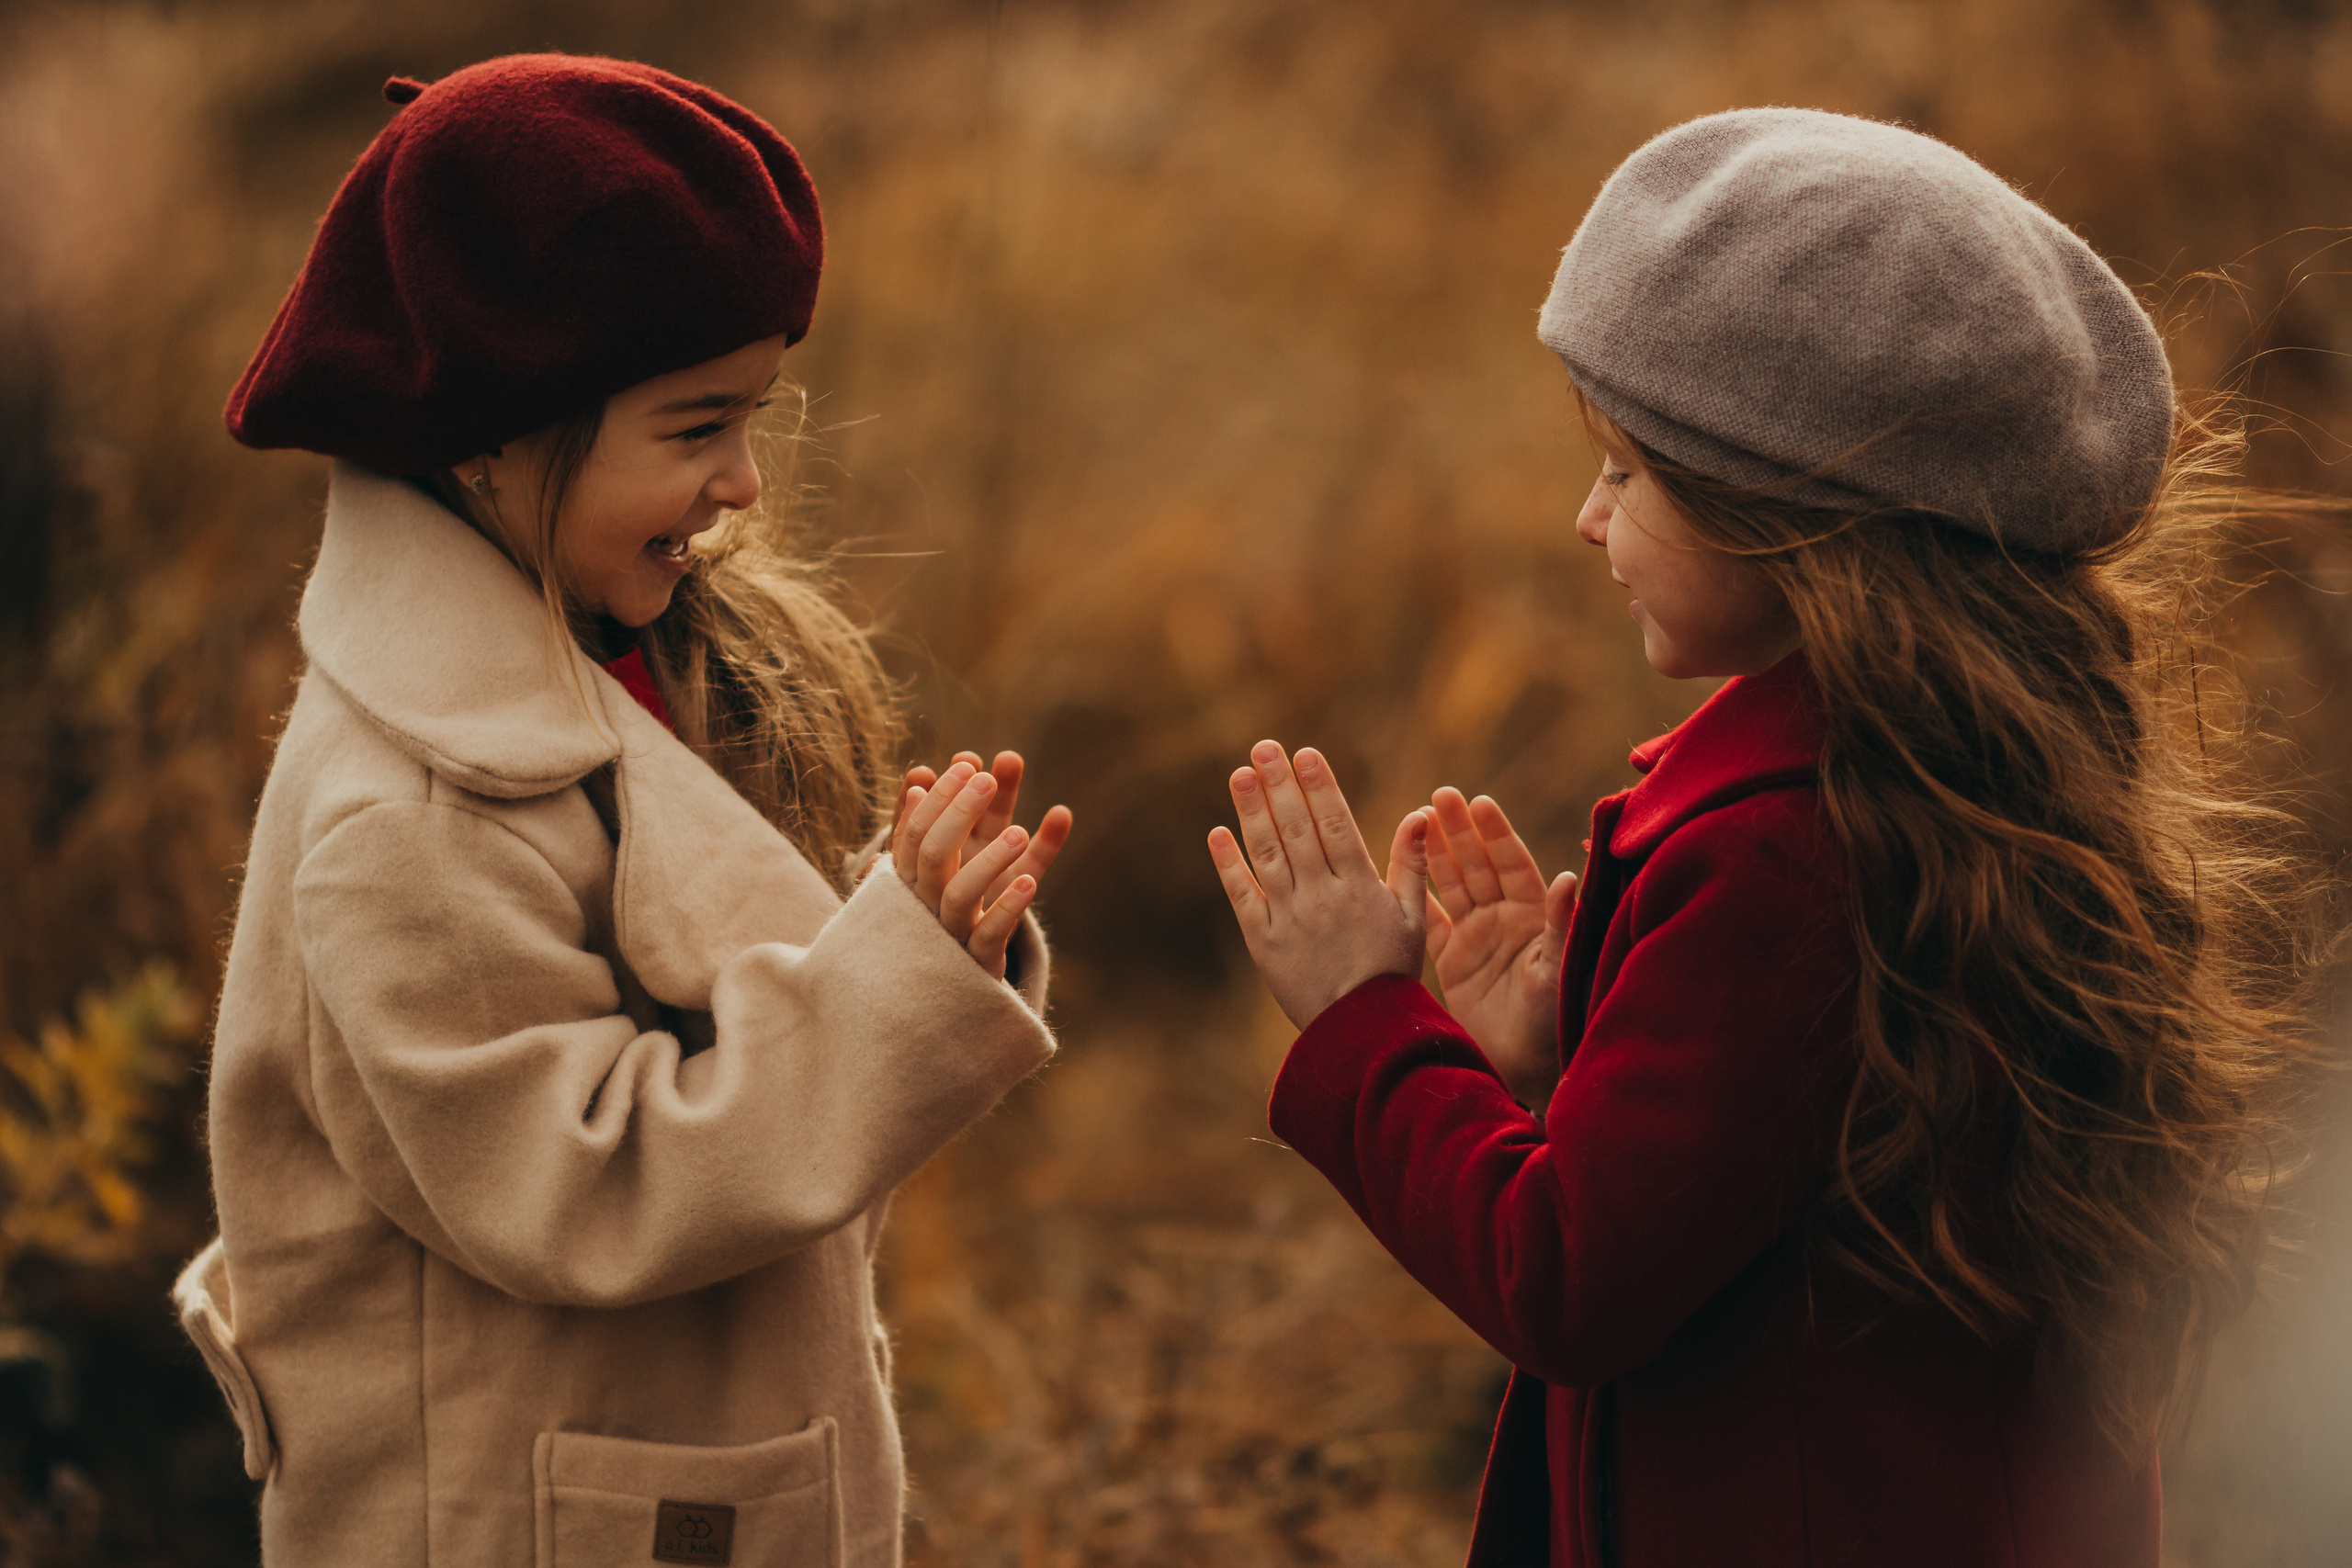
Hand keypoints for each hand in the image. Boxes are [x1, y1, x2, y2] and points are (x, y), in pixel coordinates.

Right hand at [891, 754, 1069, 978]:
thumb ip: (973, 815)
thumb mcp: (976, 855)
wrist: (967, 978)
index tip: (968, 761)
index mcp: (921, 871)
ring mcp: (950, 929)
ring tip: (1019, 832)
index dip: (940, 795)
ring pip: (959, 894)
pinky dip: (1008, 907)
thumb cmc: (971, 903)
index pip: (916, 828)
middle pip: (933, 853)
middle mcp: (928, 898)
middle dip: (959, 813)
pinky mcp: (978, 959)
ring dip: (989, 860)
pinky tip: (1030, 881)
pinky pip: (989, 933)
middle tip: (987, 779)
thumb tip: (940, 766)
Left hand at [1206, 741, 1428, 1029]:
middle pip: (1297, 828)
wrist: (1362, 1032)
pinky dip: (1229, 864)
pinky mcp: (1264, 941)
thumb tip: (1421, 814)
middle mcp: (1321, 895)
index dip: (1319, 785)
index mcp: (1359, 886)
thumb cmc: (1391, 973)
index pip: (1335, 823)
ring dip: (1252, 811)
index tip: (1305, 753)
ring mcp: (1290, 917)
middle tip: (1263, 747)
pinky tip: (1218, 833)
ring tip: (1240, 774)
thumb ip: (1411, 865)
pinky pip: (1243, 896)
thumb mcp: (1413, 919)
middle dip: (1280, 784)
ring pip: (1268, 853)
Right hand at [1423, 788, 1577, 1106]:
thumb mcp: (1557, 970)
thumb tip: (1568, 876)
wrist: (1526, 1070)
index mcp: (1532, 916)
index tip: (1478, 802)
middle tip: (1441, 796)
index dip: (1495, 833)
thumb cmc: (1554, 1020)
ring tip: (1418, 818)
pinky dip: (1416, 897)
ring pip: (1453, 885)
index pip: (1512, 863)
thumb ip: (1561, 923)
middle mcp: (1505, 921)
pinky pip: (1431, 922)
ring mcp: (1477, 939)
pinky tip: (1398, 870)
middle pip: (1479, 865)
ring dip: (1438, 853)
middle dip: (1461, 831)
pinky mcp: (1453, 962)